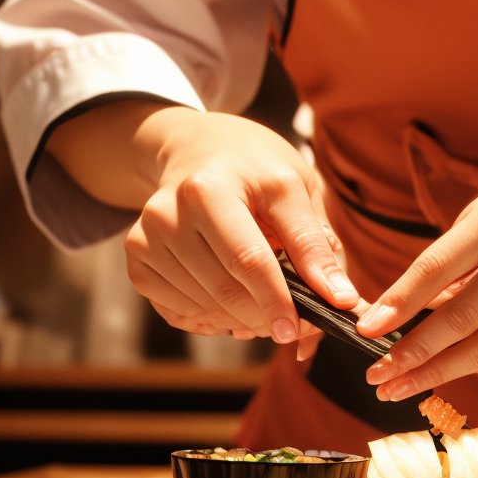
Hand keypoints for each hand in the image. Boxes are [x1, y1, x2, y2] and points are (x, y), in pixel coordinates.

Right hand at [124, 110, 364, 358]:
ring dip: (242, 320)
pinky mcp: (137, 256)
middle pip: (225, 287)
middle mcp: (174, 207)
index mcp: (215, 184)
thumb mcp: (295, 185)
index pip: (251, 257)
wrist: (195, 148)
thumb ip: (315, 241)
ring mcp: (150, 233)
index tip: (301, 330)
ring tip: (265, 307)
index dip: (280, 298)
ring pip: (204, 305)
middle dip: (265, 315)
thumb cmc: (255, 169)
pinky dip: (212, 318)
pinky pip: (179, 310)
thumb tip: (341, 300)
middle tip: (292, 326)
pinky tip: (231, 301)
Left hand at [357, 137, 477, 398]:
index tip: (366, 329)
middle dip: (413, 352)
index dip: (398, 303)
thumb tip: (424, 308)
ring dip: (442, 372)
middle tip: (376, 375)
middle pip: (460, 317)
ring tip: (403, 386)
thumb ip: (464, 256)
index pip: (437, 267)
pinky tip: (457, 370)